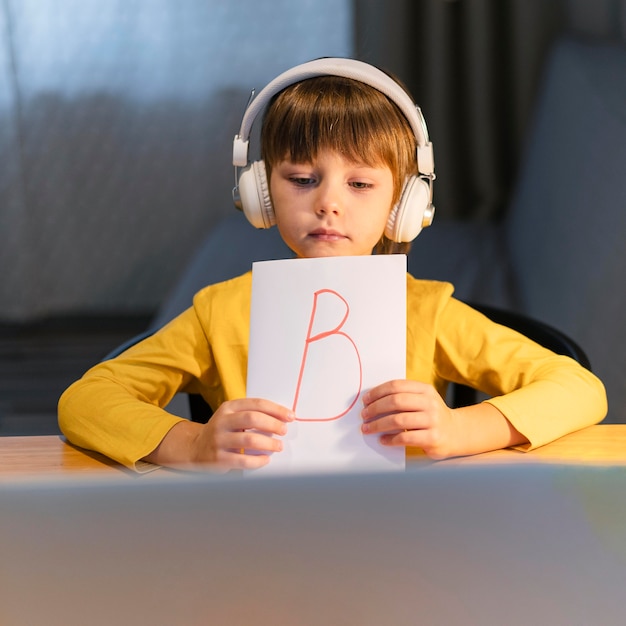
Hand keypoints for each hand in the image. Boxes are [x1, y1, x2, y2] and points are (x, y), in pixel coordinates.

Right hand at [145, 398, 293, 470]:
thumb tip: (283, 418)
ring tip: (278, 446)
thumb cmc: (223, 431)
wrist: (196, 448)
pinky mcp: (218, 458)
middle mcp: (222, 421)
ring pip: (249, 440)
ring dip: (268, 443)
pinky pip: (243, 460)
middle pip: (252, 418)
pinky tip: (266, 459)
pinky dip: (258, 460)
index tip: (290, 416)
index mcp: (228, 407)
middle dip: (273, 424)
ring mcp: (219, 440)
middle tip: (284, 431)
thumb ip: (252, 414)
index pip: (256, 404)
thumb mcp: (232, 416)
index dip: (276, 410)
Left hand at [360, 380, 459, 459]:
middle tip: (364, 415)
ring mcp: (432, 420)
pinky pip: (405, 438)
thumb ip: (403, 397)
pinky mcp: (432, 438)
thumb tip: (372, 401)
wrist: (456, 433)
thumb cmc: (431, 416)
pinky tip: (383, 440)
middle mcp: (430, 403)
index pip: (396, 386)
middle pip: (395, 401)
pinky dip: (390, 439)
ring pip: (398, 420)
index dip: (377, 392)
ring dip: (378, 425)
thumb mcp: (422, 400)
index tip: (365, 400)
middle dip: (375, 408)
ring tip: (368, 428)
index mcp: (425, 389)